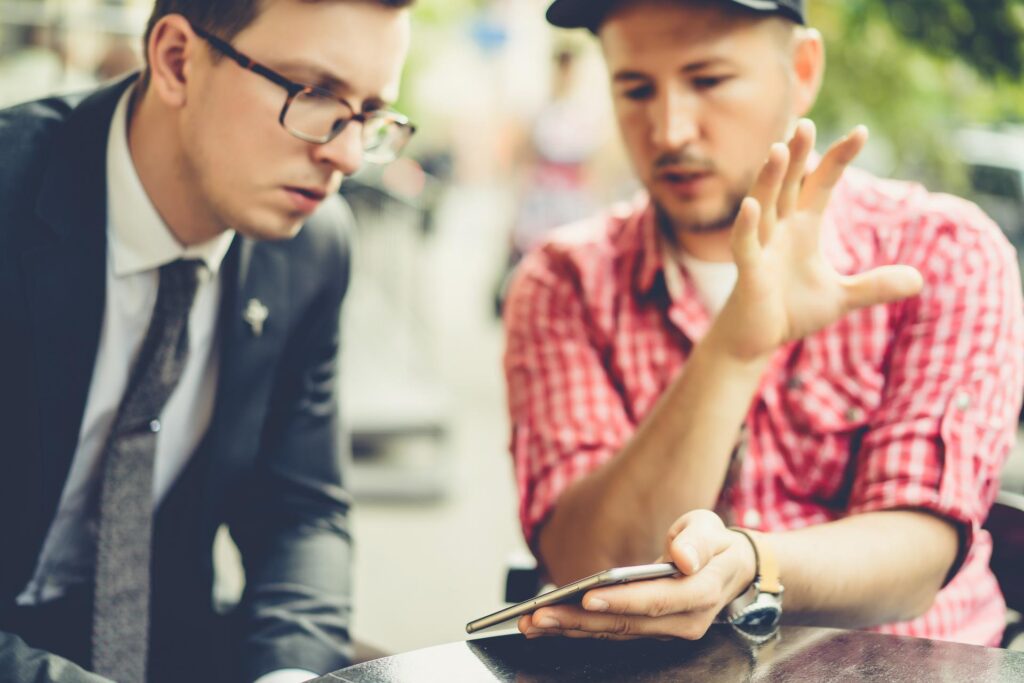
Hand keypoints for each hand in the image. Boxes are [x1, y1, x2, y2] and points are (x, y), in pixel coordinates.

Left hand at [517, 510, 755, 640]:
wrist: (729, 568)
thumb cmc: (714, 544)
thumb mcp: (711, 529)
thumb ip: (698, 541)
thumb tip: (682, 558)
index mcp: (700, 594)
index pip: (656, 601)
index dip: (621, 601)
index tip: (587, 596)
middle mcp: (684, 621)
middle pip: (626, 624)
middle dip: (579, 621)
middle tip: (538, 616)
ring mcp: (666, 631)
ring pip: (614, 633)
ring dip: (571, 629)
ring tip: (532, 622)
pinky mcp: (650, 631)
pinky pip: (612, 632)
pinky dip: (579, 628)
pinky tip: (548, 622)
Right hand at [709, 120, 923, 361]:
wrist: (755, 341)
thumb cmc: (789, 311)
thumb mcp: (840, 297)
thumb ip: (874, 285)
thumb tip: (919, 280)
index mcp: (801, 228)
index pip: (820, 184)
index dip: (838, 159)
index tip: (860, 132)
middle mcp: (779, 230)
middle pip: (788, 184)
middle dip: (797, 155)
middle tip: (805, 124)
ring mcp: (760, 247)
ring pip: (764, 205)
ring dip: (770, 179)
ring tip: (778, 149)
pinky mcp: (747, 272)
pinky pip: (744, 244)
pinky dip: (747, 225)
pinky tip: (752, 205)